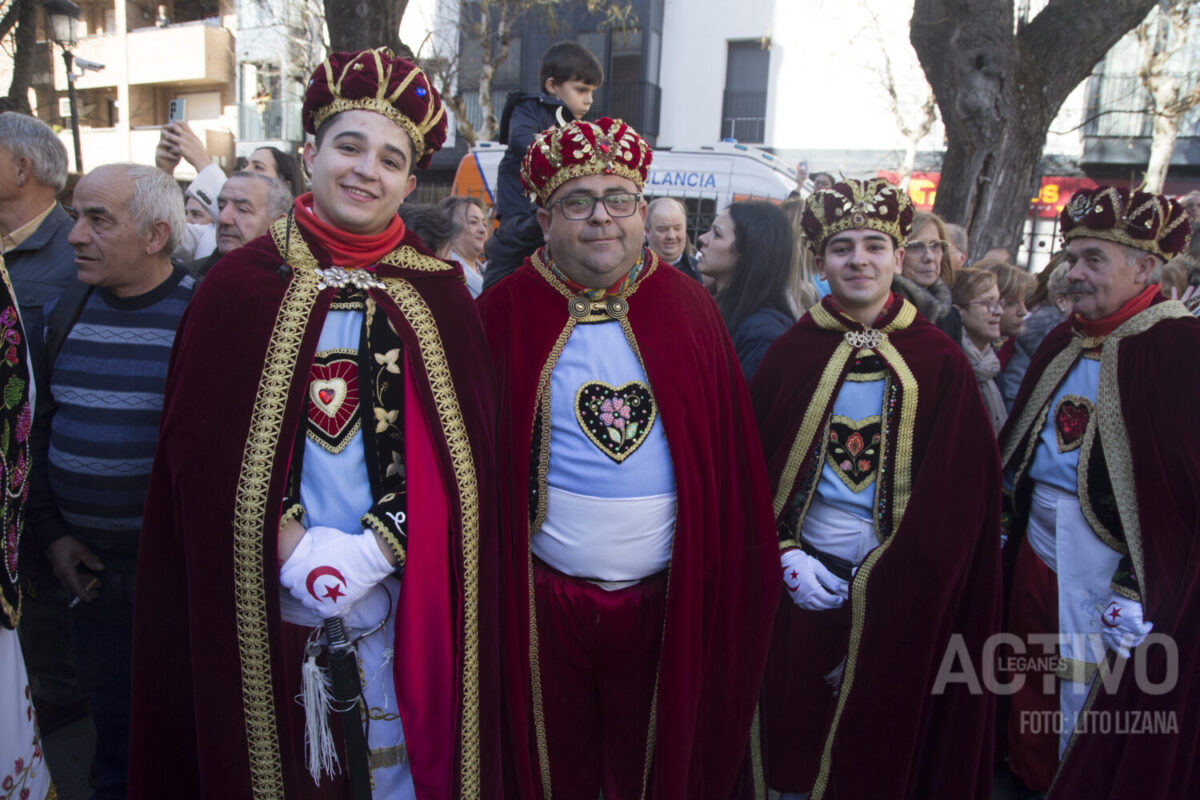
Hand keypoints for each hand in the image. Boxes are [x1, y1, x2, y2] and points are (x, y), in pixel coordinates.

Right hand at [47, 535, 103, 603]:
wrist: (53, 537)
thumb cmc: (67, 543)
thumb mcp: (81, 550)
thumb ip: (91, 560)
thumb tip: (100, 568)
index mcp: (66, 571)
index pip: (76, 586)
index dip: (84, 594)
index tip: (91, 600)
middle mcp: (62, 574)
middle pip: (75, 586)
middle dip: (87, 590)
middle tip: (98, 593)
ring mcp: (61, 572)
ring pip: (74, 581)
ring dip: (85, 583)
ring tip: (97, 584)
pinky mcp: (61, 569)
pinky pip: (72, 577)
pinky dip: (81, 578)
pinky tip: (90, 577)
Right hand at [155, 126, 181, 172]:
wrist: (170, 166)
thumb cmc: (176, 155)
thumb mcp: (180, 145)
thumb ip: (183, 137)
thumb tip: (189, 126)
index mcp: (167, 137)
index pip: (168, 128)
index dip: (173, 127)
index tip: (181, 129)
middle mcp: (162, 140)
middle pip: (163, 132)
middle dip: (171, 133)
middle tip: (178, 134)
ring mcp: (159, 147)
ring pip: (163, 142)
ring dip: (171, 144)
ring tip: (178, 147)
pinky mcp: (158, 154)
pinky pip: (163, 153)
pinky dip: (170, 154)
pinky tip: (176, 157)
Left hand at [161, 122, 211, 171]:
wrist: (203, 162)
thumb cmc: (200, 152)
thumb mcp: (197, 141)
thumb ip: (191, 135)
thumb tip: (188, 130)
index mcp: (192, 134)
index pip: (183, 123)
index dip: (176, 122)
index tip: (172, 124)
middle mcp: (188, 137)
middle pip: (174, 128)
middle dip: (168, 129)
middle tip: (164, 132)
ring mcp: (184, 143)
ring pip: (170, 136)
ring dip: (167, 138)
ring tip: (164, 141)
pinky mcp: (182, 150)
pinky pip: (172, 148)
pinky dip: (170, 150)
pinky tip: (170, 152)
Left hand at [279, 526, 394, 618]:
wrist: (365, 558)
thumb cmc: (341, 545)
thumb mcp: (318, 535)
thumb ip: (306, 543)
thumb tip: (304, 545)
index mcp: (295, 574)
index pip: (285, 578)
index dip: (293, 572)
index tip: (300, 568)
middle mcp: (302, 591)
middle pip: (296, 591)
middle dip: (302, 584)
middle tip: (314, 574)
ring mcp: (317, 602)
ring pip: (308, 603)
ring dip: (313, 595)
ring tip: (324, 586)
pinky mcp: (332, 609)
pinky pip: (323, 612)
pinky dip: (326, 606)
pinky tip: (331, 597)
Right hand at [781, 548, 846, 609]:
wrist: (787, 561)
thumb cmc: (803, 562)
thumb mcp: (818, 567)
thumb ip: (829, 579)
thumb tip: (838, 588)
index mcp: (811, 587)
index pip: (827, 599)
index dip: (835, 601)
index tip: (841, 599)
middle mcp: (805, 595)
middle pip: (822, 605)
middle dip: (832, 605)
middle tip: (839, 603)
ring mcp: (799, 598)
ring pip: (815, 607)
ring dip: (824, 607)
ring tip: (831, 604)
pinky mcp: (795, 598)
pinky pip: (807, 607)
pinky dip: (815, 607)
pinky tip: (819, 604)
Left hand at [1099, 596, 1152, 657]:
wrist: (1124, 594)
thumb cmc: (1118, 605)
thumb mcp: (1112, 618)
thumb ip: (1116, 629)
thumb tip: (1127, 642)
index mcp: (1106, 628)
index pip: (1112, 644)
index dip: (1119, 651)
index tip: (1127, 656)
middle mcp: (1114, 630)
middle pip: (1127, 643)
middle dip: (1135, 642)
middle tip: (1141, 639)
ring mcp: (1124, 629)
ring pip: (1137, 638)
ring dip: (1142, 635)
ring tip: (1144, 629)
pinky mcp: (1134, 626)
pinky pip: (1144, 631)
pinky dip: (1148, 627)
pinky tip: (1148, 624)